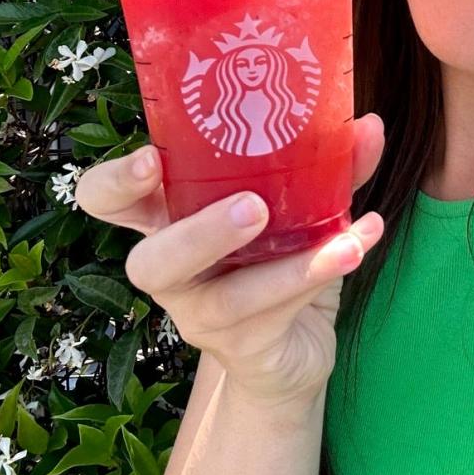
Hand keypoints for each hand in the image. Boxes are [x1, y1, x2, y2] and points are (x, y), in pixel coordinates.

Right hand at [74, 115, 384, 410]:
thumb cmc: (279, 256)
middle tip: (253, 207)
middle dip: (198, 235)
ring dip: (289, 266)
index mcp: (167, 220)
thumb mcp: (297, 206)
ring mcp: (204, 316)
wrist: (294, 349)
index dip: (113, 183)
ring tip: (341, 236)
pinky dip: (326, 272)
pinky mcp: (245, 348)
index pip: (106, 200)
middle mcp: (174, 271)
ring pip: (227, 300)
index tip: (149, 159)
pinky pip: (281, 313)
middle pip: (149, 263)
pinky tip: (362, 241)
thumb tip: (367, 125)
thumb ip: (327, 165)